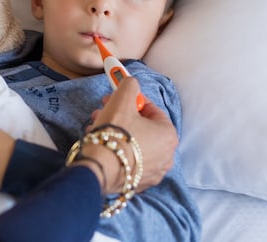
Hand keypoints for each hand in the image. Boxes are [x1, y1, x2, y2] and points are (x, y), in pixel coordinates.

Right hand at [80, 78, 177, 193]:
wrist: (99, 168)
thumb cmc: (115, 132)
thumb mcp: (122, 98)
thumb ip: (130, 85)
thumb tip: (131, 82)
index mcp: (169, 135)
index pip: (152, 110)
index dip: (132, 101)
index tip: (117, 98)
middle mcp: (167, 156)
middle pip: (142, 127)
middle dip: (121, 116)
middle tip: (104, 110)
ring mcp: (153, 172)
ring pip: (134, 144)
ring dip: (116, 132)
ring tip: (97, 127)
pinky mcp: (138, 183)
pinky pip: (129, 160)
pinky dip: (117, 151)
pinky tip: (102, 145)